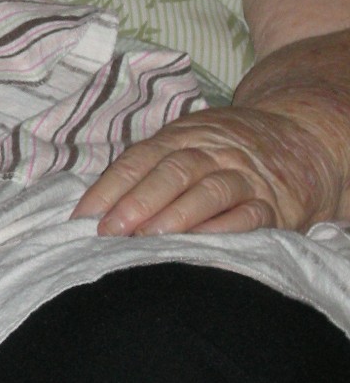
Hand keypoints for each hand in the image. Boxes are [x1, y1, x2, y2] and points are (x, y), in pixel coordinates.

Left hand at [71, 104, 345, 235]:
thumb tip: (94, 209)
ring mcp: (245, 176)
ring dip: (176, 216)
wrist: (300, 138)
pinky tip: (199, 245)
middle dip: (138, 202)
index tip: (82, 218)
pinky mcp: (274, 204)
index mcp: (181, 137)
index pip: (139, 159)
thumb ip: (147, 169)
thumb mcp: (185, 142)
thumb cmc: (223, 151)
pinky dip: (224, 230)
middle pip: (173, 171)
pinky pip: (250, 215)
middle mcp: (212, 152)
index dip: (109, 188)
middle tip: (110, 231)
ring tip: (147, 240)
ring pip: (210, 191)